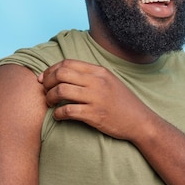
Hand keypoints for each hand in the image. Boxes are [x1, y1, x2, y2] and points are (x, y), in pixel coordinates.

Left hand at [38, 59, 153, 140]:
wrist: (140, 121)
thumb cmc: (122, 102)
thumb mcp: (110, 81)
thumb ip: (90, 76)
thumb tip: (65, 73)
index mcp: (99, 71)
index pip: (67, 63)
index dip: (51, 70)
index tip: (45, 79)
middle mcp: (97, 82)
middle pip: (61, 74)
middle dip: (47, 82)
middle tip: (45, 91)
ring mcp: (96, 98)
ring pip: (61, 91)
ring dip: (50, 98)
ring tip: (51, 104)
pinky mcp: (94, 115)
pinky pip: (68, 110)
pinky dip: (58, 113)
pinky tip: (59, 116)